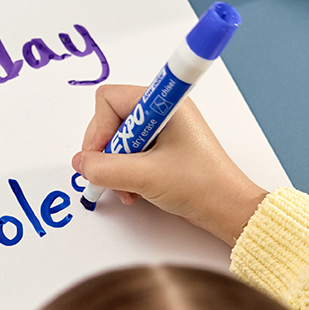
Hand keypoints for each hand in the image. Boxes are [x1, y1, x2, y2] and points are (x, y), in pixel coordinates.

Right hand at [72, 85, 267, 245]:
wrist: (228, 210)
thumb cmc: (201, 186)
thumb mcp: (145, 176)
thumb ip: (105, 168)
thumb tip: (80, 163)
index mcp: (163, 104)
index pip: (108, 99)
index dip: (99, 128)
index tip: (103, 156)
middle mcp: (160, 112)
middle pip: (109, 120)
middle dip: (105, 151)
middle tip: (113, 175)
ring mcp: (161, 130)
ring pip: (116, 140)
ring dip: (114, 166)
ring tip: (127, 189)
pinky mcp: (161, 149)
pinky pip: (128, 153)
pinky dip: (124, 173)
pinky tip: (133, 191)